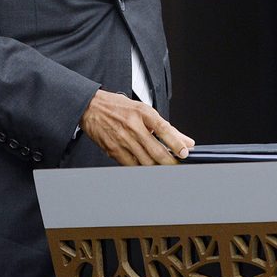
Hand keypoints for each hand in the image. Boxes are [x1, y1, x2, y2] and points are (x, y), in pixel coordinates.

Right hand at [80, 89, 194, 165]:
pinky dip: (142, 168)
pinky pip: (132, 165)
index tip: (185, 152)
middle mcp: (133, 126)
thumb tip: (186, 141)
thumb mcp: (143, 110)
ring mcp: (123, 140)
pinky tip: (147, 166)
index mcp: (142, 112)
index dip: (176, 142)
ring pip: (145, 161)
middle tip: (178, 165)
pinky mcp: (114, 151)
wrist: (91, 107)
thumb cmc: (118, 107)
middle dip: (170, 161)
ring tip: (164, 167)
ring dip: (157, 167)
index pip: (163, 129)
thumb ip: (166, 127)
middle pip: (156, 150)